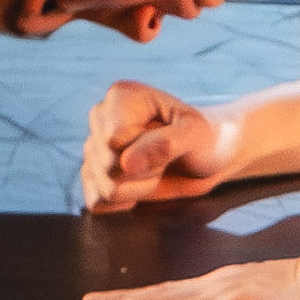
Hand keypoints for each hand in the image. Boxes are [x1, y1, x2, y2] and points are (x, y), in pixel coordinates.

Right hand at [82, 79, 243, 209]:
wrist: (206, 158)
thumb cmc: (204, 139)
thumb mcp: (196, 136)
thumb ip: (164, 145)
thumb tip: (126, 164)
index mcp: (121, 96)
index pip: (113, 140)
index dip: (146, 151)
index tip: (168, 139)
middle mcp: (101, 117)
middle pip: (108, 166)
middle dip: (145, 171)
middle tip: (165, 157)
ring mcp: (93, 147)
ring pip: (106, 188)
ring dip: (140, 188)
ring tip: (156, 168)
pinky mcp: (93, 176)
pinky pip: (97, 203)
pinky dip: (125, 202)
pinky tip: (140, 185)